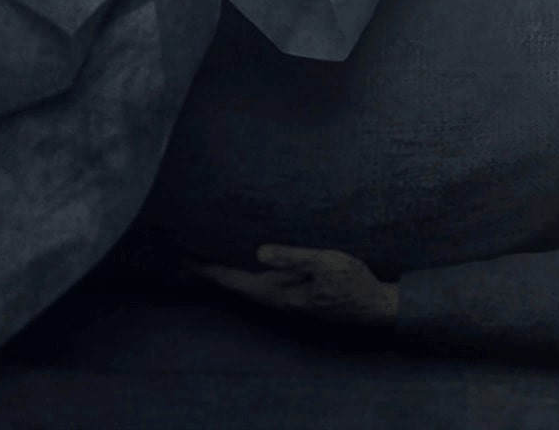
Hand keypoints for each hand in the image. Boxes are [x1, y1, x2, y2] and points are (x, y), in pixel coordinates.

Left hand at [190, 245, 399, 325]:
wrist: (373, 307)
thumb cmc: (351, 282)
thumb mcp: (326, 262)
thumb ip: (293, 257)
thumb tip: (259, 252)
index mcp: (276, 291)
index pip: (233, 279)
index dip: (208, 269)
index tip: (186, 257)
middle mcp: (274, 299)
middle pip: (233, 284)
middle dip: (212, 270)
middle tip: (189, 254)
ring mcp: (283, 301)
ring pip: (244, 286)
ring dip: (227, 274)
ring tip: (210, 258)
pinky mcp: (292, 298)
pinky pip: (258, 286)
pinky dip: (244, 275)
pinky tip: (246, 265)